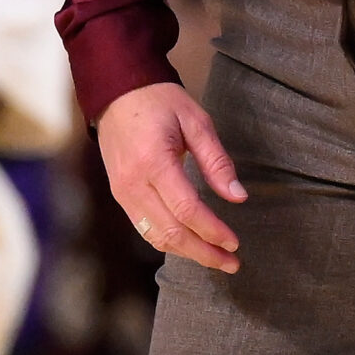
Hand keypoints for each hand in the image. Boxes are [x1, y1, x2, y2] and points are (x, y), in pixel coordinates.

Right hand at [96, 82, 246, 273]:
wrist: (116, 91)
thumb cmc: (159, 101)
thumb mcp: (196, 121)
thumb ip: (216, 161)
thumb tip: (238, 197)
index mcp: (154, 162)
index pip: (187, 210)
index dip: (213, 231)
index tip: (234, 243)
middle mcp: (133, 183)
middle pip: (171, 232)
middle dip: (204, 252)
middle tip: (231, 262)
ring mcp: (122, 192)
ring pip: (156, 236)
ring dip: (187, 252)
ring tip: (215, 259)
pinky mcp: (119, 195)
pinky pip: (144, 228)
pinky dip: (169, 242)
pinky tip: (189, 244)